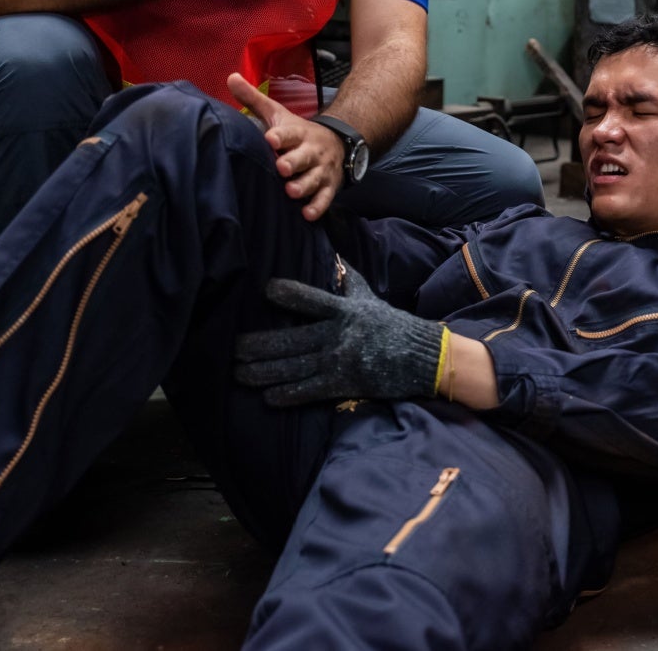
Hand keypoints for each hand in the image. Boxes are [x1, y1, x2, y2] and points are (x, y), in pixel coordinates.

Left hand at [229, 72, 343, 220]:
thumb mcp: (278, 114)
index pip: (289, 133)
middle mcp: (312, 151)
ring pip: (314, 179)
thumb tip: (231, 77)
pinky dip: (317, 207)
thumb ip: (254, 99)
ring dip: (304, 186)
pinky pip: (325, 199)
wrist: (338, 143)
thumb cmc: (298, 133)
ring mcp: (322, 170)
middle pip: (304, 157)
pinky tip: (307, 214)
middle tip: (282, 167)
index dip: (281, 136)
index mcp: (298, 133)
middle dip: (294, 162)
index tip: (270, 138)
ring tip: (292, 191)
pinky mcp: (329, 186)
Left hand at [234, 258, 445, 405]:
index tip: (267, 290)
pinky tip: (268, 397)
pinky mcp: (346, 383)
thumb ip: (349, 282)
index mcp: (347, 310)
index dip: (290, 294)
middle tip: (233, 348)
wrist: (424, 357)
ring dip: (263, 372)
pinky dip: (288, 394)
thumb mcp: (371, 299)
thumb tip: (334, 259)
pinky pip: (310, 390)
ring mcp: (342, 360)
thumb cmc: (394, 326)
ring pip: (294, 367)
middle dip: (259, 345)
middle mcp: (341, 334)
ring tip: (239, 373)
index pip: (313, 299)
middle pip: (292, 339)